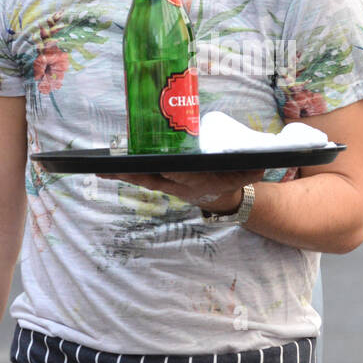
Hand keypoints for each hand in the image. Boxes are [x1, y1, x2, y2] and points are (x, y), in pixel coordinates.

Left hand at [97, 169, 264, 211]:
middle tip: (117, 167)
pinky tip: (102, 167)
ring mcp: (169, 185)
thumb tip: (261, 164)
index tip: (158, 165)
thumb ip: (252, 168)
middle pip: (155, 179)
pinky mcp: (161, 181)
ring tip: (101, 166)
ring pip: (143, 179)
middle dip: (136, 173)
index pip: (183, 175)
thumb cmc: (234, 177)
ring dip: (123, 174)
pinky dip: (122, 173)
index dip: (171, 171)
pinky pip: (140, 177)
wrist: (225, 198)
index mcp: (201, 181)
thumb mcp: (247, 174)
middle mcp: (181, 186)